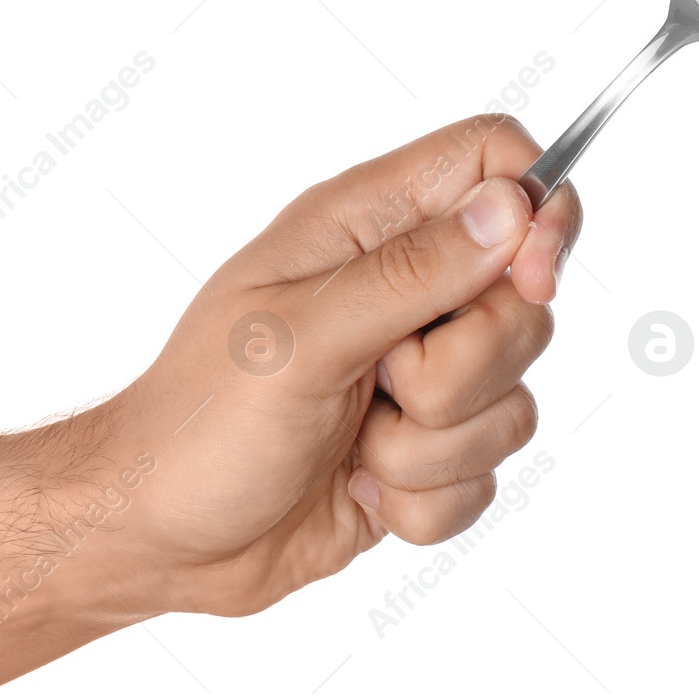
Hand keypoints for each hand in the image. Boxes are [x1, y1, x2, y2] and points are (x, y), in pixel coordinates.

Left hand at [85, 115, 582, 617]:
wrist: (163, 538)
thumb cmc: (200, 423)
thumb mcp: (300, 337)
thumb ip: (413, 273)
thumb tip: (511, 209)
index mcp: (366, 227)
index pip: (492, 161)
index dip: (535, 207)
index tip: (530, 278)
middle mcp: (404, 290)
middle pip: (524, 298)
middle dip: (465, 367)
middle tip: (383, 381)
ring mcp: (421, 373)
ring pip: (514, 396)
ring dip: (432, 446)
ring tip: (355, 442)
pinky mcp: (428, 448)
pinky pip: (488, 474)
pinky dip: (423, 498)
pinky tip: (359, 489)